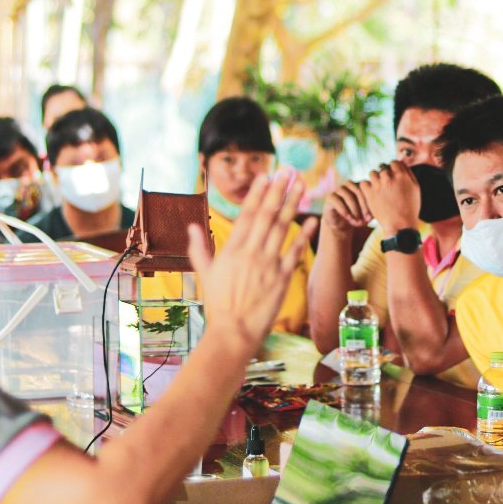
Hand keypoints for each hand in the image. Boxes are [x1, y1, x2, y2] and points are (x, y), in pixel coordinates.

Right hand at [188, 172, 316, 350]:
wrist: (233, 331)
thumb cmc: (218, 304)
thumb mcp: (204, 274)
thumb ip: (199, 248)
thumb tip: (192, 226)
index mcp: (232, 250)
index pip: (247, 214)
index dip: (257, 193)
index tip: (265, 176)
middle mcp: (251, 253)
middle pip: (267, 215)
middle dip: (278, 191)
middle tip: (288, 172)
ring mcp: (268, 264)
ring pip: (282, 228)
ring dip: (292, 205)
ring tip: (301, 186)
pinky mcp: (282, 278)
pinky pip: (295, 252)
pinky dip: (303, 235)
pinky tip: (311, 220)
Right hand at [320, 182, 372, 234]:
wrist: (341, 224)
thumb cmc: (357, 217)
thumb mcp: (367, 215)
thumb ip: (372, 212)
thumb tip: (375, 214)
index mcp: (360, 185)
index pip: (367, 189)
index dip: (369, 203)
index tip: (371, 218)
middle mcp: (349, 185)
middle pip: (358, 190)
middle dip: (362, 206)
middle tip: (365, 219)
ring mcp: (339, 189)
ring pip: (347, 195)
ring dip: (354, 209)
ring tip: (357, 221)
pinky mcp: (330, 197)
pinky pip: (336, 200)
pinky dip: (343, 209)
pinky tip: (348, 218)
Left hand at [358, 160, 419, 235]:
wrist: (400, 225)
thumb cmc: (410, 208)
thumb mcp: (416, 189)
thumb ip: (409, 174)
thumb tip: (402, 163)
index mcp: (402, 176)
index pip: (394, 162)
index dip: (393, 168)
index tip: (392, 175)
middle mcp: (389, 178)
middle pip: (383, 167)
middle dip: (384, 174)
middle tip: (385, 184)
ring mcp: (378, 185)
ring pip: (372, 173)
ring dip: (375, 178)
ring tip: (377, 187)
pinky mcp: (369, 193)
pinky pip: (363, 183)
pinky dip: (366, 186)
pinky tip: (371, 192)